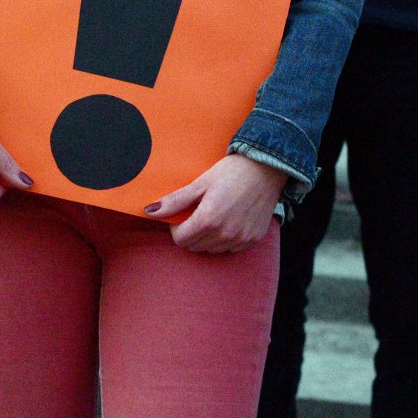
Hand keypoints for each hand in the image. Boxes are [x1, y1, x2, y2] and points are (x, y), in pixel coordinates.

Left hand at [147, 154, 286, 253]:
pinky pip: (230, 248)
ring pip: (212, 249)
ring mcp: (241, 239)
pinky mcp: (253, 239)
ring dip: (207, 237)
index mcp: (209, 219)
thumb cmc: (232, 171)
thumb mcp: (200, 183)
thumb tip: (149, 211)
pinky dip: (225, 239)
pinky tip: (229, 220)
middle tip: (197, 212)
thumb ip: (175, 201)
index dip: (176, 227)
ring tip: (214, 215)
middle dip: (190, 232)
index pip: (180, 239)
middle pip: (194, 246)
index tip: (182, 214)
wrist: (268, 168)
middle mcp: (225, 234)